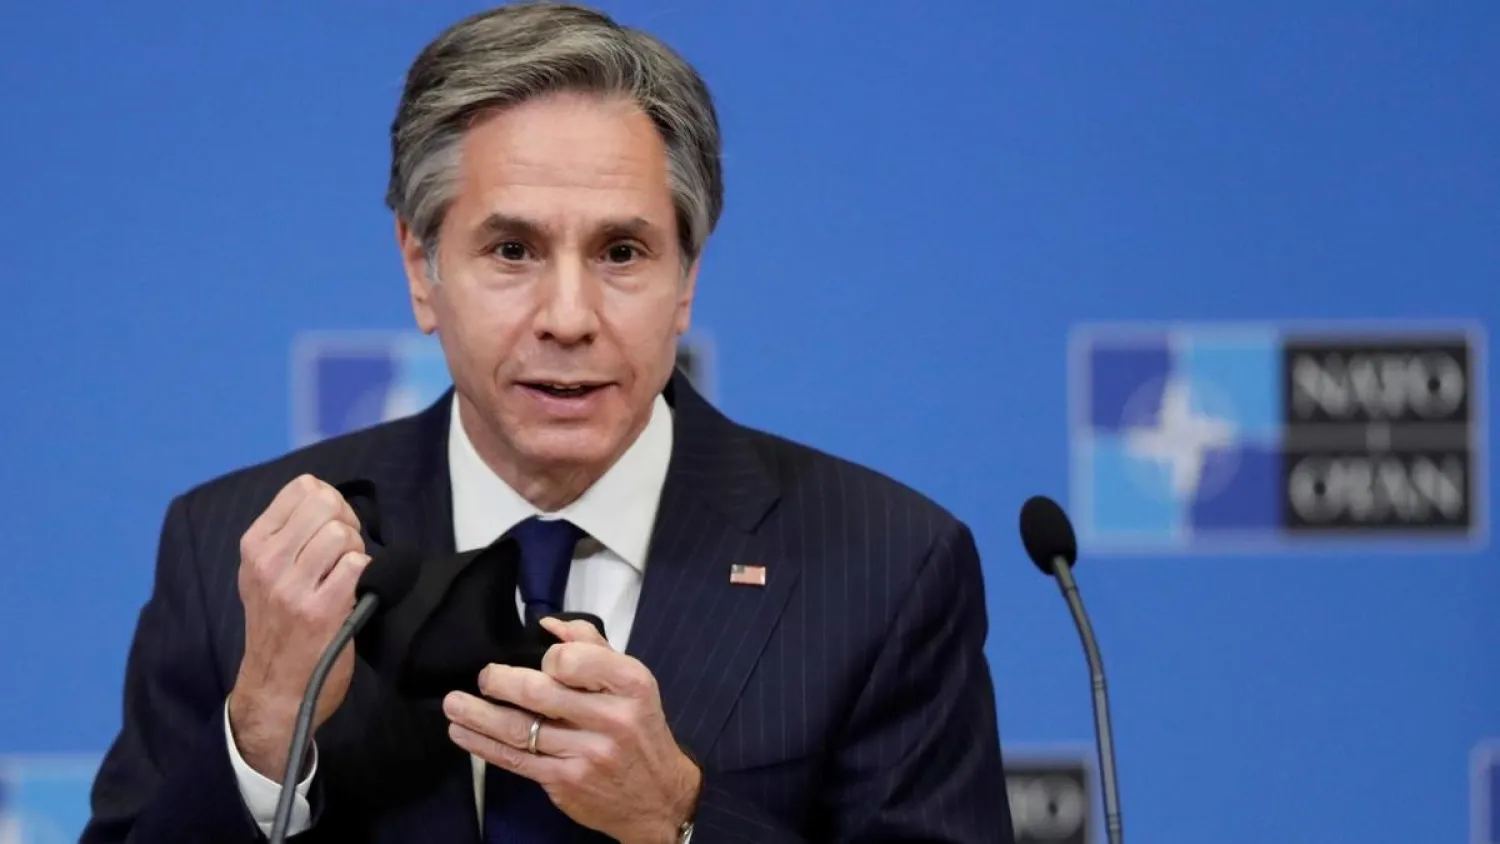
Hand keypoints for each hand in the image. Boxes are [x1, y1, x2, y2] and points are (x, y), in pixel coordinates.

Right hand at [228, 474, 368, 781]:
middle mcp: (267, 562)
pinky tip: (352, 594)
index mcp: (254, 545)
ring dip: (356, 552)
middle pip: (326, 504)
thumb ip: (289, 534)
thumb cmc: (279, 627)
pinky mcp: (320, 611)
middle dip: (348, 523)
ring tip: (345, 577)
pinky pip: (357, 566)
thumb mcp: (264, 574)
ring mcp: (291, 587)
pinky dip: (365, 576)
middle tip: (345, 553)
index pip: (304, 487)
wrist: (275, 689)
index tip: (332, 528)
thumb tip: (329, 497)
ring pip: (342, 533)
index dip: (331, 501)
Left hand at [444, 618, 700, 843]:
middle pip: (540, 693)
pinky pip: (516, 760)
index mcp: (630, 683)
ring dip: (478, 715)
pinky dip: (483, 745)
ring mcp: (587, 753)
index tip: (543, 663)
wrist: (660, 796)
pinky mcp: (566, 781)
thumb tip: (547, 624)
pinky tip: (463, 733)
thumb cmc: (640, 729)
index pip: (572, 660)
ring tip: (453, 703)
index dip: (548, 658)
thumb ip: (592, 646)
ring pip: (519, 729)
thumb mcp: (632, 681)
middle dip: (500, 681)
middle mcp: (611, 718)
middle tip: (484, 676)